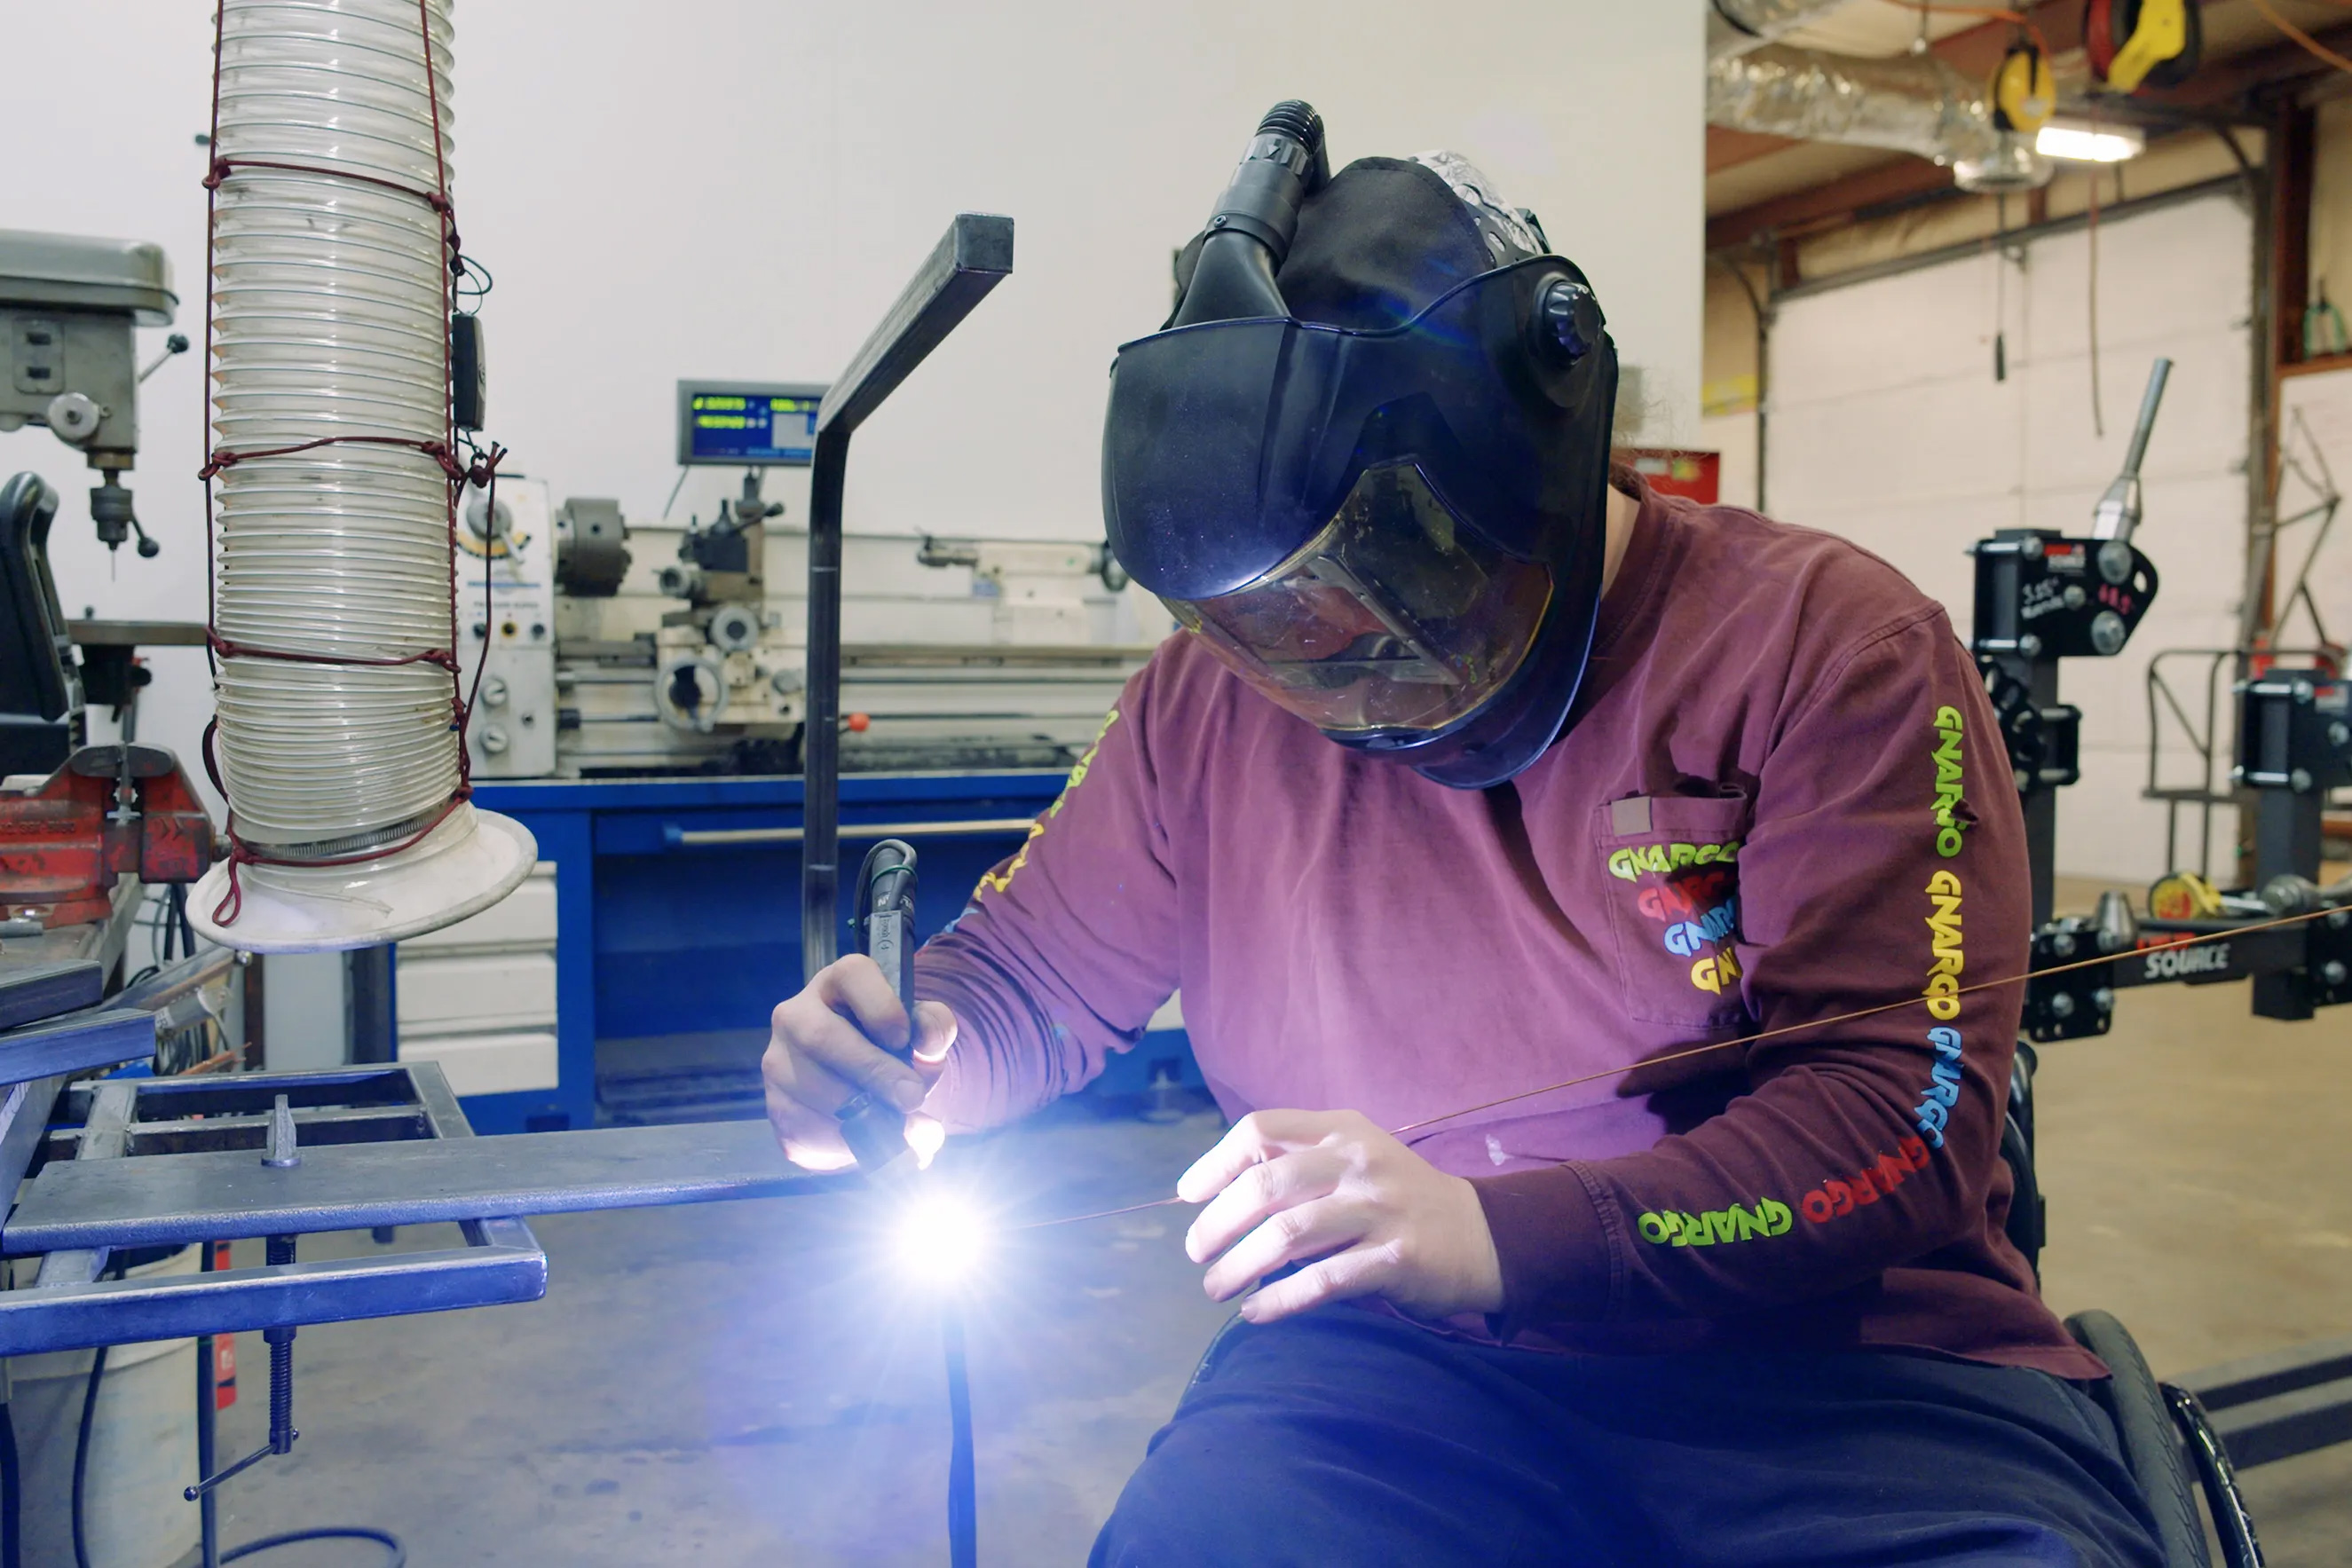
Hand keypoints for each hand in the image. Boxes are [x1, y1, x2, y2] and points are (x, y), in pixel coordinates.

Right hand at [761, 955, 958, 1171]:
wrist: (863, 1090)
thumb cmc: (892, 1050)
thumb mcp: (920, 1035)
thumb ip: (934, 1029)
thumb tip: (929, 1045)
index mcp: (839, 984)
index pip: (852, 974)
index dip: (881, 1006)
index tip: (904, 1039)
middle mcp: (797, 1014)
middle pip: (822, 1037)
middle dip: (872, 1072)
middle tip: (910, 1098)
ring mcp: (778, 1060)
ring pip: (810, 1089)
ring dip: (859, 1115)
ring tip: (898, 1127)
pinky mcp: (775, 1106)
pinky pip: (804, 1128)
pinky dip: (842, 1144)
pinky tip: (865, 1140)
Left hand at [1178, 1109, 1503, 1324]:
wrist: (1480, 1234)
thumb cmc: (1397, 1197)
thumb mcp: (1354, 1157)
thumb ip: (1298, 1163)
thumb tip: (1215, 1197)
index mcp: (1342, 1129)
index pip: (1260, 1130)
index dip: (1214, 1162)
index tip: (1188, 1196)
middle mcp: (1359, 1162)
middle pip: (1265, 1185)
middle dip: (1217, 1223)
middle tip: (1196, 1254)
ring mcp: (1380, 1209)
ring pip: (1287, 1236)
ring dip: (1239, 1266)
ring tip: (1217, 1289)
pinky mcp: (1395, 1259)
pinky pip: (1322, 1282)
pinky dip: (1279, 1300)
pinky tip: (1257, 1312)